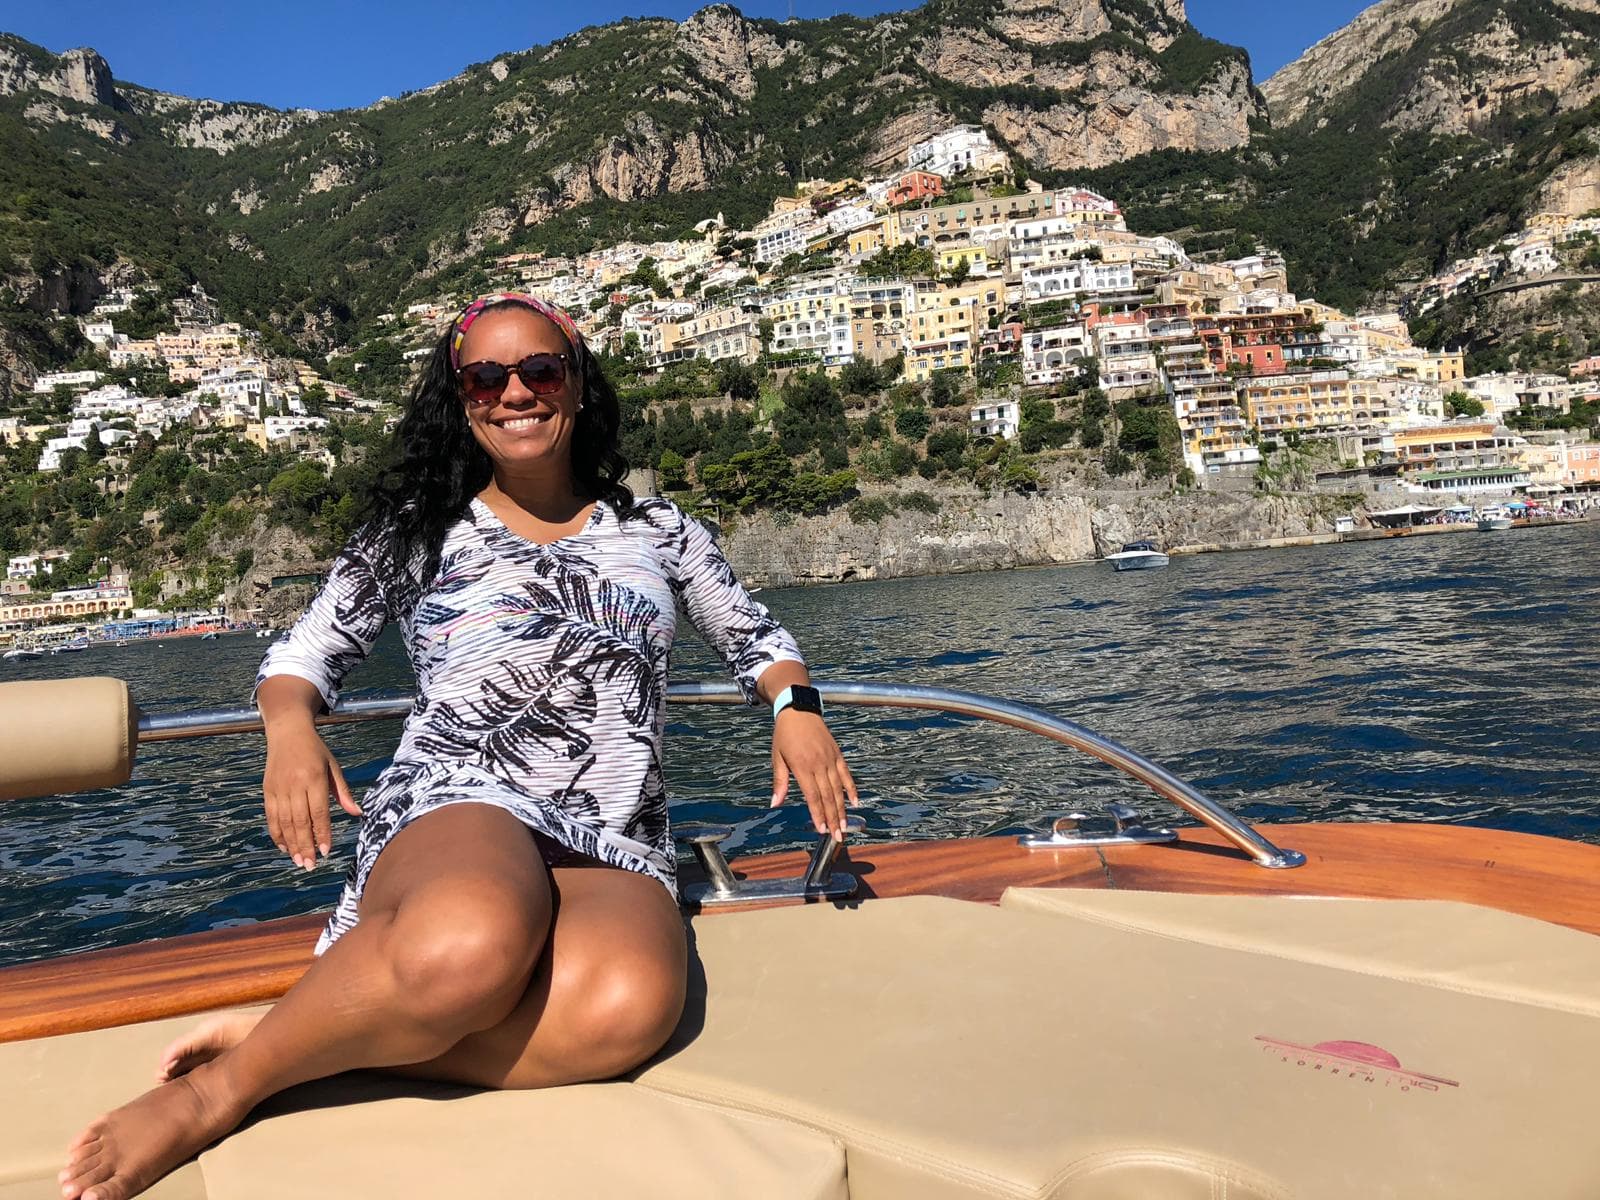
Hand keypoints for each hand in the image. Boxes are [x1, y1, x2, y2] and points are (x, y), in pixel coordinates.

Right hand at [262, 721, 359, 870]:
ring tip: (298, 861)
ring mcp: (279, 788)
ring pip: (283, 822)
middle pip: (299, 821)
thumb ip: (343, 792)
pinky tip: (284, 846)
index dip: (321, 833)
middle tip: (310, 865)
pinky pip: (270, 816)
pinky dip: (276, 833)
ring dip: (290, 844)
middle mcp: (295, 784)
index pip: (318, 811)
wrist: (288, 732)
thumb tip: (358, 813)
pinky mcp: (267, 790)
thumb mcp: (333, 767)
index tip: (325, 851)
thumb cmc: (316, 751)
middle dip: (305, 845)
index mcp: (314, 778)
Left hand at [770, 711, 858, 838]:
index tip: (822, 830)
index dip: (818, 814)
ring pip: (839, 789)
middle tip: (837, 836)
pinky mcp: (837, 754)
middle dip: (833, 819)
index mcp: (802, 766)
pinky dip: (851, 789)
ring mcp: (830, 759)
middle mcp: (819, 764)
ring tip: (845, 826)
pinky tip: (855, 802)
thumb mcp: (777, 757)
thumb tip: (775, 804)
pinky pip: (846, 774)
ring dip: (842, 809)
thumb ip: (780, 782)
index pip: (812, 796)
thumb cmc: (785, 734)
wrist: (798, 709)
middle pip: (828, 797)